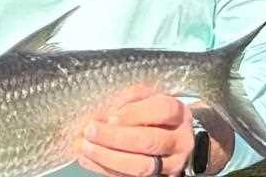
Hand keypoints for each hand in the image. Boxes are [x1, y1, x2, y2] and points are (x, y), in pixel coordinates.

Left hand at [78, 86, 193, 176]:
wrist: (172, 134)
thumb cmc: (154, 110)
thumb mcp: (146, 96)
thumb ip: (129, 99)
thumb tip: (104, 112)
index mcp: (178, 113)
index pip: (161, 111)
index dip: (134, 114)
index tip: (110, 116)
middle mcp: (179, 141)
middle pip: (149, 141)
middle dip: (116, 137)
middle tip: (90, 130)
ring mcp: (171, 164)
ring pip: (141, 166)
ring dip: (108, 157)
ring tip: (85, 146)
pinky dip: (106, 168)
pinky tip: (88, 159)